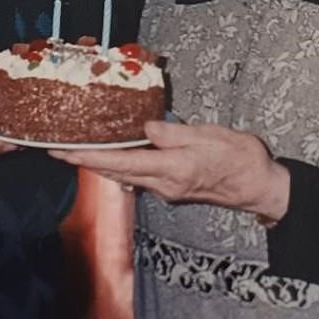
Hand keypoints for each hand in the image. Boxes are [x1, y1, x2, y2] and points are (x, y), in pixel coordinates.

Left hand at [50, 120, 289, 221]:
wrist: (261, 186)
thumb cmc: (240, 157)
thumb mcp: (208, 136)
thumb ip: (173, 133)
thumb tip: (144, 129)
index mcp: (170, 170)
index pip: (119, 164)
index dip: (87, 158)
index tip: (62, 152)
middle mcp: (164, 185)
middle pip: (115, 173)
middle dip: (84, 162)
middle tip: (57, 150)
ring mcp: (168, 189)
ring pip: (125, 176)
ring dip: (100, 165)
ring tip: (77, 151)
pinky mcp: (174, 188)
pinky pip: (139, 176)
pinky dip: (120, 166)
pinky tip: (113, 156)